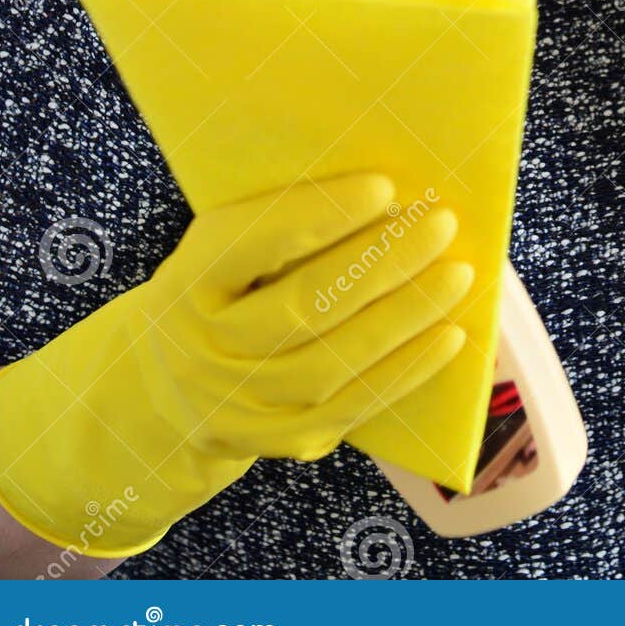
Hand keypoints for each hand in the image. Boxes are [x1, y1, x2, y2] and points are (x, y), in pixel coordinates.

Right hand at [0, 172, 471, 555]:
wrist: (168, 388)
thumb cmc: (221, 289)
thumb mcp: (220, 249)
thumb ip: (277, 219)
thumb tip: (378, 185)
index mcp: (189, 282)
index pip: (249, 244)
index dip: (318, 216)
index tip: (383, 186)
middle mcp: (207, 349)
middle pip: (300, 306)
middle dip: (380, 264)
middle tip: (440, 224)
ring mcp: (242, 404)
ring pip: (331, 363)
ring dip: (404, 317)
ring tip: (456, 275)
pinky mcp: (281, 440)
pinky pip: (352, 408)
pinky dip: (406, 371)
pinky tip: (449, 336)